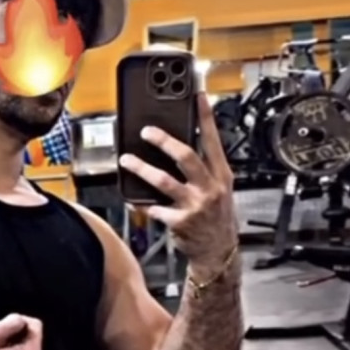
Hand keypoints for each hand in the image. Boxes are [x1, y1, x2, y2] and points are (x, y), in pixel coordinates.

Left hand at [119, 93, 236, 274]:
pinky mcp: (180, 222)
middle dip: (165, 141)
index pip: (213, 140)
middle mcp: (210, 188)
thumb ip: (205, 169)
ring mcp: (194, 205)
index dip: (205, 118)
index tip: (197, 97)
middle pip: (186, 156)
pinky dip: (144, 204)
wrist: (218, 252)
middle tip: (147, 132)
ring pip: (164, 181)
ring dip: (142, 169)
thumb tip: (181, 146)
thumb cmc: (217, 218)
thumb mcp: (220, 190)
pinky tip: (137, 201)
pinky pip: (155, 209)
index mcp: (221, 175)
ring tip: (127, 161)